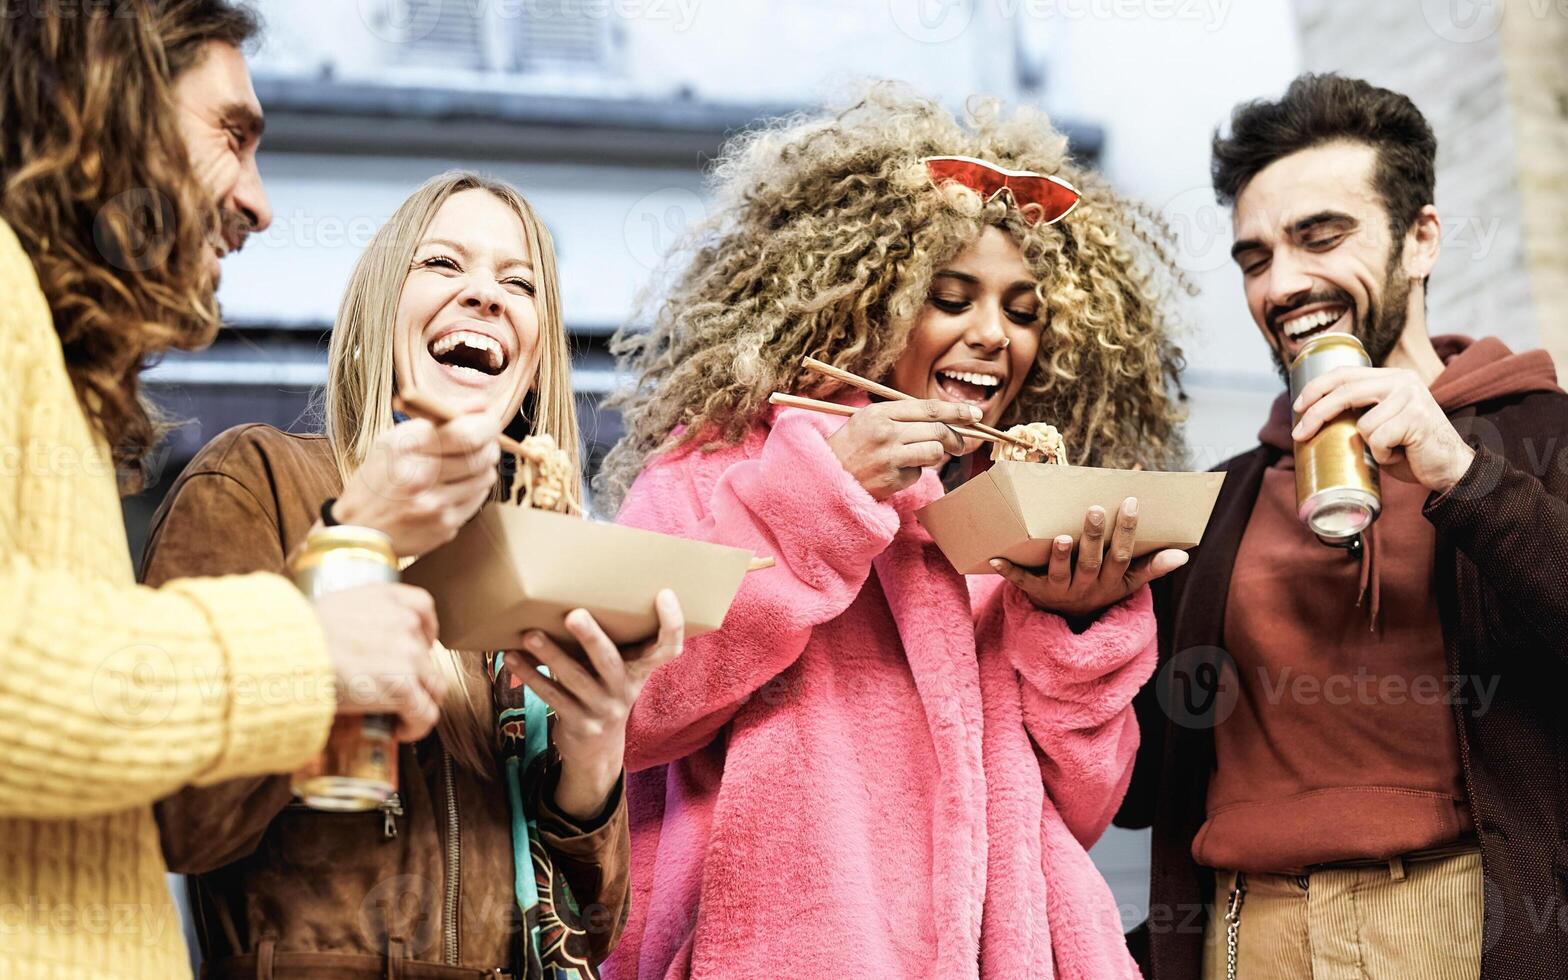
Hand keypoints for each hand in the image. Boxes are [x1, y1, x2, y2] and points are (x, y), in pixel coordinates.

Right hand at [313, 583, 445, 741]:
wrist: (290, 654)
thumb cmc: (299, 634)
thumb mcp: (335, 605)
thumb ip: (360, 615)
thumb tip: (358, 634)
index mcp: (389, 597)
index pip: (423, 609)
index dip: (423, 633)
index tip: (412, 649)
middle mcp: (406, 622)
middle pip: (427, 654)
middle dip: (414, 674)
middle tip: (392, 691)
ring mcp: (410, 655)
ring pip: (433, 685)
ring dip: (419, 701)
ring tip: (399, 715)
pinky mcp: (404, 686)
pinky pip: (426, 712)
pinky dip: (417, 725)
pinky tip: (400, 730)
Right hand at [332, 405, 501, 556]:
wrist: (359, 531)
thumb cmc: (378, 479)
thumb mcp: (395, 440)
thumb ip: (439, 418)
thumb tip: (483, 404)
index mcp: (404, 447)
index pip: (466, 432)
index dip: (487, 425)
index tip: (488, 421)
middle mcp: (419, 476)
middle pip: (482, 455)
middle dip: (489, 445)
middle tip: (483, 442)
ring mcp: (434, 505)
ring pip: (485, 477)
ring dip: (482, 468)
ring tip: (465, 466)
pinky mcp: (445, 526)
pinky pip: (478, 500)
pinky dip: (474, 489)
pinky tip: (456, 488)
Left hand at [504, 589, 685, 820]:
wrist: (597, 752)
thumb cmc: (604, 693)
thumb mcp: (619, 673)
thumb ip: (613, 644)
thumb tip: (578, 593)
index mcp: (640, 671)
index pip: (668, 648)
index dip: (671, 622)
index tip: (664, 593)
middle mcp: (624, 690)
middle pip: (610, 662)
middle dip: (591, 638)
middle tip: (574, 614)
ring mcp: (602, 710)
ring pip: (574, 679)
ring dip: (550, 654)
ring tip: (530, 634)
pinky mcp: (579, 724)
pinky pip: (551, 696)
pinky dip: (530, 675)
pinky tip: (511, 658)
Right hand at [826, 399, 981, 499]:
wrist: (827, 477)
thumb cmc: (852, 446)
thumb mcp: (869, 420)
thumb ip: (902, 415)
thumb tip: (943, 417)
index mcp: (880, 413)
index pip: (929, 408)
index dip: (956, 410)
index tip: (975, 414)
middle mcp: (885, 432)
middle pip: (937, 430)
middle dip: (956, 437)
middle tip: (960, 444)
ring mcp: (889, 457)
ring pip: (934, 452)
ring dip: (936, 456)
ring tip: (921, 457)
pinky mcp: (892, 480)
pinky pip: (918, 474)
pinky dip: (914, 473)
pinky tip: (896, 472)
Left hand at [990, 497, 1188, 619]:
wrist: (1069, 622)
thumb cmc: (1102, 589)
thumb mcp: (1128, 582)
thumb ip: (1153, 567)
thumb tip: (1184, 554)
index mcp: (1111, 581)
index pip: (1122, 555)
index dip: (1127, 532)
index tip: (1130, 503)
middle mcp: (1087, 587)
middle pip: (1091, 562)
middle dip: (1094, 537)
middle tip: (1095, 509)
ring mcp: (1060, 591)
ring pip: (1061, 574)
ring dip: (1060, 555)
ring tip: (1061, 536)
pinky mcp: (1035, 592)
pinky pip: (1021, 582)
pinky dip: (1008, 571)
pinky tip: (994, 558)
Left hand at [1292, 366, 1474, 493]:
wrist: (1451, 468)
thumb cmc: (1410, 450)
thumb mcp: (1381, 424)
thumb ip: (1359, 413)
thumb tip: (1311, 420)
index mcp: (1391, 377)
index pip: (1345, 374)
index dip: (1317, 388)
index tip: (1297, 405)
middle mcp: (1402, 381)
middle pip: (1346, 391)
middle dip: (1316, 413)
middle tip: (1299, 434)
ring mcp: (1411, 397)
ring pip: (1363, 424)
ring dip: (1370, 446)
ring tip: (1392, 449)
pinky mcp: (1417, 417)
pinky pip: (1379, 439)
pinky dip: (1384, 455)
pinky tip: (1402, 454)